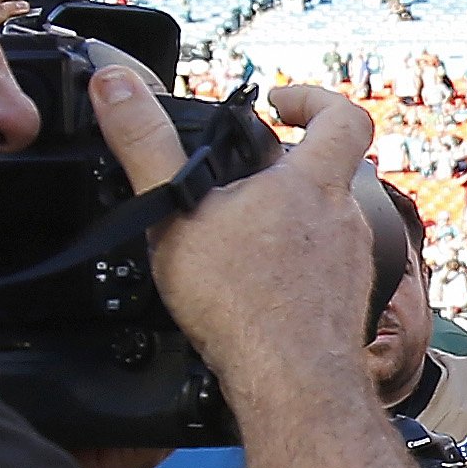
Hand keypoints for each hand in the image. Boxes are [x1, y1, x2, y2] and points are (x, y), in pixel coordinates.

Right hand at [88, 60, 379, 416]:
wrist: (292, 384)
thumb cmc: (244, 304)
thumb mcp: (176, 211)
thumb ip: (143, 142)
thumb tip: (114, 83)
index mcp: (314, 183)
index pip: (343, 116)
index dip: (313, 99)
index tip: (278, 103)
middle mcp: (346, 219)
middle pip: (332, 171)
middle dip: (285, 166)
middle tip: (240, 174)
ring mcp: (352, 265)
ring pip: (326, 223)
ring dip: (287, 219)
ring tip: (236, 233)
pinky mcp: (345, 304)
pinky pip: (323, 270)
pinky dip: (292, 267)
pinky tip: (254, 285)